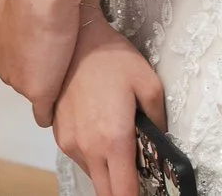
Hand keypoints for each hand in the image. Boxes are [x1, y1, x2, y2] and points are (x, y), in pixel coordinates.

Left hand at [0, 0, 83, 124]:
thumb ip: (12, 13)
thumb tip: (19, 10)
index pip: (13, 60)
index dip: (32, 54)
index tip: (47, 48)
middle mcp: (3, 67)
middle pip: (22, 77)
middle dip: (39, 70)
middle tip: (62, 58)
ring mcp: (19, 82)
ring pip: (36, 89)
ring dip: (51, 84)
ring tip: (71, 76)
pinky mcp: (39, 92)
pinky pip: (43, 112)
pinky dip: (51, 112)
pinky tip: (59, 111)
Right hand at [53, 21, 167, 195]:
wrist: (78, 41)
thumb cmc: (112, 59)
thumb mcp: (149, 84)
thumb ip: (159, 120)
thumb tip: (162, 140)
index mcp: (114, 140)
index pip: (123, 192)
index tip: (146, 194)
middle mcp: (89, 148)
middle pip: (106, 191)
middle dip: (121, 190)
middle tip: (137, 179)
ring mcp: (71, 143)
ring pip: (92, 175)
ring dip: (107, 172)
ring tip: (121, 149)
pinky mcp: (60, 135)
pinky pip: (79, 158)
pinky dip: (93, 156)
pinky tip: (103, 134)